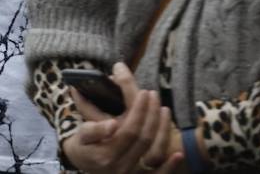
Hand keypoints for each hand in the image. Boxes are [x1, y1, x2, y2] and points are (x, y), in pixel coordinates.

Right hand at [63, 63, 182, 173]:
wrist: (84, 164)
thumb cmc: (83, 145)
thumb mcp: (81, 136)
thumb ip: (94, 130)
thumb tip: (113, 124)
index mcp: (107, 154)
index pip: (130, 130)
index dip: (139, 111)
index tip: (144, 93)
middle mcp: (122, 166)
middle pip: (144, 139)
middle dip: (152, 114)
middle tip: (153, 94)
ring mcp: (132, 173)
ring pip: (154, 152)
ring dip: (163, 131)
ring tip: (164, 109)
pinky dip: (170, 166)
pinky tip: (178, 153)